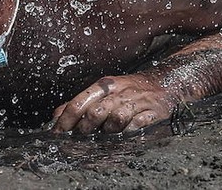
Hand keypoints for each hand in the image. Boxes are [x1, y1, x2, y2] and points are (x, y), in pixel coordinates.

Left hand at [51, 74, 176, 134]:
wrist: (164, 84)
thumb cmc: (128, 90)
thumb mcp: (104, 90)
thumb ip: (80, 102)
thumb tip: (56, 115)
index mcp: (105, 85)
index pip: (80, 102)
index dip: (66, 120)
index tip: (58, 132)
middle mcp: (120, 92)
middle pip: (96, 112)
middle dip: (85, 128)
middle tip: (81, 136)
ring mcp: (137, 102)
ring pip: (116, 119)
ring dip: (108, 131)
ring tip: (106, 135)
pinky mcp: (153, 113)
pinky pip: (137, 126)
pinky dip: (129, 133)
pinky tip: (125, 135)